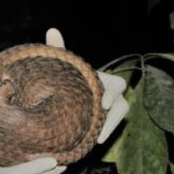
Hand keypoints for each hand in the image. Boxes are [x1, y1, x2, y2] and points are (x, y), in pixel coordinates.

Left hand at [45, 28, 128, 143]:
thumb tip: (52, 30)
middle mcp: (112, 95)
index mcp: (106, 80)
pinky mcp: (105, 123)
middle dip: (114, 119)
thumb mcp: (63, 65)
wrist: (65, 95)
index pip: (118, 86)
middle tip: (101, 132)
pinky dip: (102, 134)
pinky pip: (109, 130)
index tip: (103, 104)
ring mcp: (110, 111)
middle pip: (122, 106)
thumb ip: (59, 50)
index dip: (112, 94)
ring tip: (97, 141)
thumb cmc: (67, 77)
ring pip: (117, 120)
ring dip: (109, 129)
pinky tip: (92, 143)